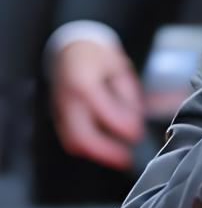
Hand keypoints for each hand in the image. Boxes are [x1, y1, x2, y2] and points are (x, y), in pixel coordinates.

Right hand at [51, 38, 143, 169]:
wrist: (72, 49)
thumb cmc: (97, 57)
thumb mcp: (120, 69)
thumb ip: (128, 97)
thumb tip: (134, 125)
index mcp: (83, 80)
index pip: (102, 110)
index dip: (122, 126)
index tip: (137, 134)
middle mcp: (66, 97)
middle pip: (81, 134)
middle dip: (106, 151)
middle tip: (126, 158)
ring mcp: (58, 108)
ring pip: (72, 141)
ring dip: (97, 154)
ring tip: (118, 158)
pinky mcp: (57, 116)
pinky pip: (69, 138)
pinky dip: (88, 148)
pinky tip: (104, 150)